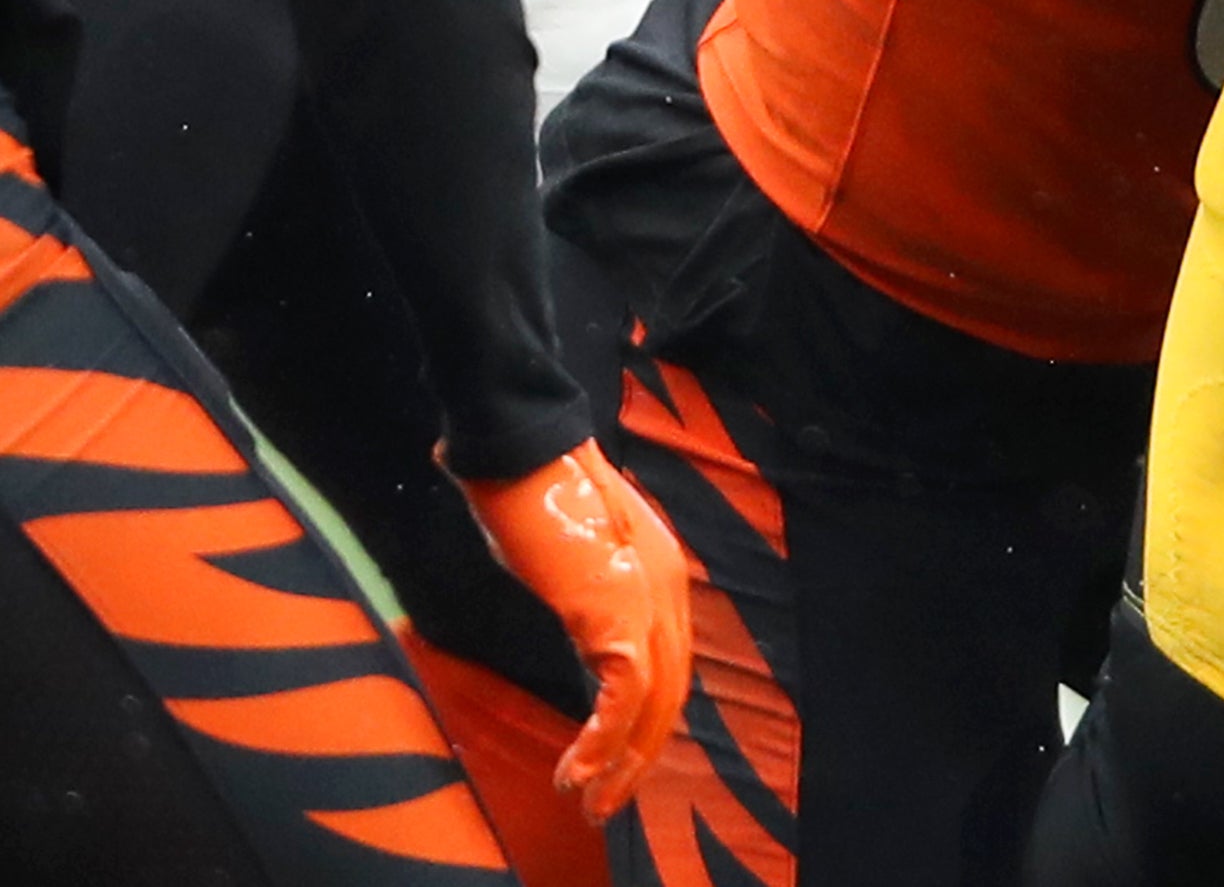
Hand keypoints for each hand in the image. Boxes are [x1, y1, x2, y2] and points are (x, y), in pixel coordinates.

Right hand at [461, 441, 693, 818]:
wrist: (521, 449)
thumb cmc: (533, 490)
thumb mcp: (570, 552)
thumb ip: (585, 591)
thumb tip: (577, 621)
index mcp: (657, 576)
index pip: (668, 666)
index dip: (645, 722)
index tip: (613, 764)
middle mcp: (664, 590)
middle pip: (669, 692)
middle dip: (639, 756)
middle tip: (604, 806)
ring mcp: (646, 598)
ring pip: (653, 702)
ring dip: (622, 762)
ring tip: (590, 804)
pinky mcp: (614, 608)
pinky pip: (624, 693)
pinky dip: (604, 740)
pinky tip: (577, 772)